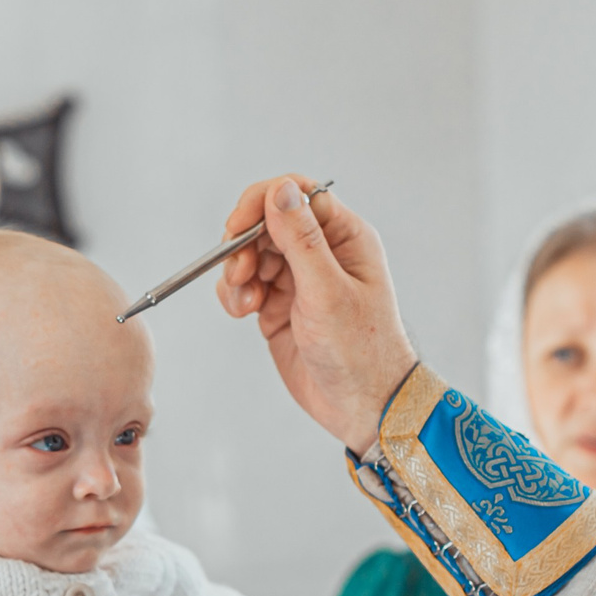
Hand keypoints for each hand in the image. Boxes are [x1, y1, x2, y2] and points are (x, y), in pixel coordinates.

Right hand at [214, 176, 420, 450]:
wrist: (361, 406)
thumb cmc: (360, 351)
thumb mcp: (328, 292)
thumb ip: (301, 240)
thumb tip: (280, 190)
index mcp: (345, 237)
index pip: (297, 195)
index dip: (262, 203)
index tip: (238, 227)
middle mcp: (321, 252)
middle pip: (267, 222)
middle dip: (244, 243)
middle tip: (240, 274)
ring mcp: (298, 279)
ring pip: (251, 253)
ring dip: (237, 271)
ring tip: (245, 301)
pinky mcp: (279, 306)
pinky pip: (245, 284)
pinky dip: (234, 293)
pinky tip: (243, 311)